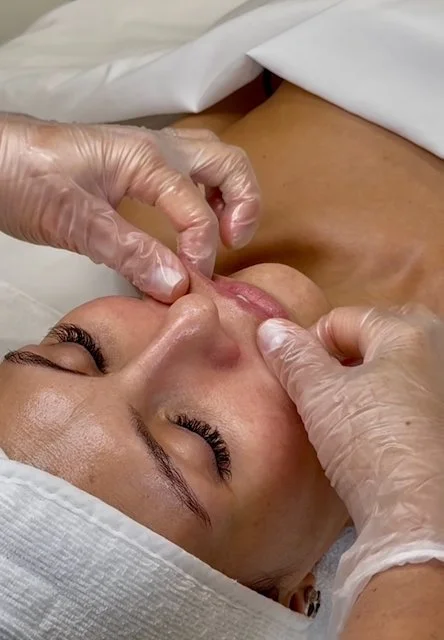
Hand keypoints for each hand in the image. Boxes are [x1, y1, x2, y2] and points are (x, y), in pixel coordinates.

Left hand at [0, 115, 259, 300]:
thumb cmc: (23, 176)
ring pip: (212, 160)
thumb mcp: (74, 219)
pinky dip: (206, 193)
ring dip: (230, 193)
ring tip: (228, 233)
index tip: (191, 283)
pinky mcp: (135, 166)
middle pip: (228, 162)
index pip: (195, 207)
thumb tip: (177, 285)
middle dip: (244, 204)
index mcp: (144, 158)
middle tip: (234, 243)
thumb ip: (128, 251)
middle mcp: (155, 149)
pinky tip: (194, 219)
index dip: (201, 249)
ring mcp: (147, 154)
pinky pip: (188, 171)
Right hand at [258, 305, 443, 634]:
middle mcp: (438, 350)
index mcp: (407, 331)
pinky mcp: (443, 422)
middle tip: (319, 393)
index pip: (341, 319)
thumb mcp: (320, 395)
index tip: (294, 377)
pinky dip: (385, 406)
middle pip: (372, 340)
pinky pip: (407, 398)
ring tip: (342, 417)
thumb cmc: (371, 445)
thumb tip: (270, 328)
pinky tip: (370, 435)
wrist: (416, 516)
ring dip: (363, 384)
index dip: (308, 345)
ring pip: (391, 370)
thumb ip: (293, 357)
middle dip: (340, 361)